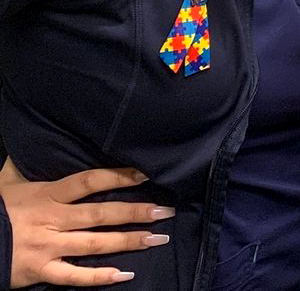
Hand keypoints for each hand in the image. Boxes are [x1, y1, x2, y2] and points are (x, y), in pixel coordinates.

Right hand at [0, 158, 173, 286]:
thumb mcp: (8, 183)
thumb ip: (25, 165)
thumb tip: (30, 142)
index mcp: (47, 195)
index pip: (88, 181)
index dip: (118, 176)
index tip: (146, 174)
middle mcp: (52, 220)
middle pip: (100, 214)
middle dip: (135, 212)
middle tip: (165, 211)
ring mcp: (47, 247)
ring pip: (95, 244)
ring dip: (128, 242)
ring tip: (157, 239)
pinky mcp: (40, 271)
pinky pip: (74, 277)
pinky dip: (100, 277)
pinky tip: (125, 275)